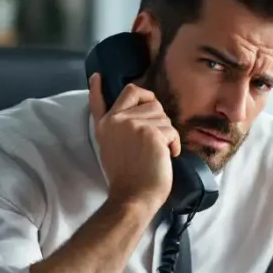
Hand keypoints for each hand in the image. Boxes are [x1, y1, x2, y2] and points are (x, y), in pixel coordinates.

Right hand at [88, 74, 180, 210]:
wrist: (134, 197)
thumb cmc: (128, 179)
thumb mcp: (111, 150)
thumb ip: (115, 129)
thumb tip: (124, 114)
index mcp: (105, 126)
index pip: (99, 101)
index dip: (97, 88)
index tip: (97, 76)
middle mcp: (116, 121)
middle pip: (147, 99)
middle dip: (158, 115)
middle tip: (156, 137)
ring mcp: (132, 124)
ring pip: (163, 114)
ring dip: (167, 133)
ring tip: (159, 152)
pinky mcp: (151, 132)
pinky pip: (172, 130)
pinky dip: (174, 144)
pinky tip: (168, 156)